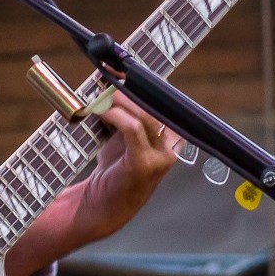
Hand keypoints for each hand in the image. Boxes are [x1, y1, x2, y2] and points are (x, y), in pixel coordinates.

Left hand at [73, 91, 181, 242]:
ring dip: (121, 103)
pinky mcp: (145, 164)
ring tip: (102, 99)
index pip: (163, 100)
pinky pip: (133, 129)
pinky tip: (104, 114)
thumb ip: (124, 114)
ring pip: (145, 115)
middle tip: (108, 80)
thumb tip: (111, 82)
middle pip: (155, 105)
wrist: (102, 207)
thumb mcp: (122, 138)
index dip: (144, 83)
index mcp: (171, 135)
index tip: (121, 68)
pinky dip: (117, 117)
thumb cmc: (113, 171)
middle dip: (130, 90)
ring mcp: (161, 157)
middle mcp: (172, 145)